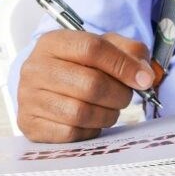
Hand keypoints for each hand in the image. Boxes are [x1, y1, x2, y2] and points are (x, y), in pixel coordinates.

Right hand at [16, 29, 156, 141]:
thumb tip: (145, 75)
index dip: (123, 65)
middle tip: (125, 97)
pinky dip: (90, 130)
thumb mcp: (103, 48)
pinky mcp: (30, 124)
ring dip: (107, 115)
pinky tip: (91, 122)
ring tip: (110, 109)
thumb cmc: (78, 66)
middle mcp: (35, 68)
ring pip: (81, 112)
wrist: (45, 86)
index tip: (143, 79)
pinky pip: (71, 133)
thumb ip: (130, 53)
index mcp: (53, 42)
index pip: (92, 49)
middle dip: (118, 94)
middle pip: (90, 84)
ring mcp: (29, 98)